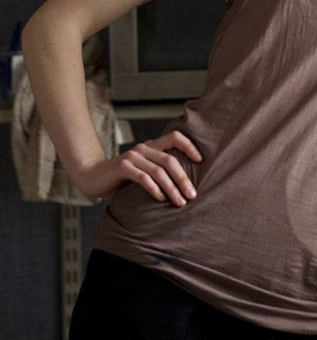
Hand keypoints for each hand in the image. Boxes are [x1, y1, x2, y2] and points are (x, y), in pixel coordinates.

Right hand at [75, 130, 202, 206]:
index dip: (190, 146)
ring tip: (180, 202)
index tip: (201, 160)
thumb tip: (185, 187)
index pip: (175, 137)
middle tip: (192, 195)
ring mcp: (133, 156)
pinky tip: (161, 198)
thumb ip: (159, 172)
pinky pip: (143, 177)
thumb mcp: (143, 172)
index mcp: (151, 146)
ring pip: (159, 171)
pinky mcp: (122, 167)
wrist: (91, 176)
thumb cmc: (122, 178)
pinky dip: (154, 189)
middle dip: (184, 178)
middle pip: (170, 160)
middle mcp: (144, 148)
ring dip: (172, 187)